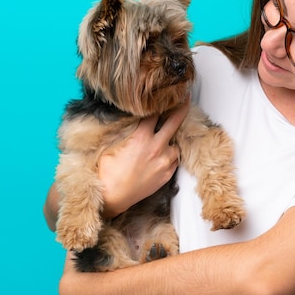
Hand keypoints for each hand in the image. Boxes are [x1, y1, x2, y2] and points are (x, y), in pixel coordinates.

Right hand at [98, 99, 189, 216]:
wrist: (112, 197)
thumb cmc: (108, 173)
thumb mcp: (112, 146)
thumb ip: (128, 133)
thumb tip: (134, 123)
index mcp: (141, 137)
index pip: (155, 114)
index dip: (160, 104)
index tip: (166, 97)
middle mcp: (156, 148)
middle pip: (174, 122)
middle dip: (181, 109)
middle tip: (186, 100)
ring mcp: (164, 162)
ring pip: (175, 146)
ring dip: (170, 143)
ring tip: (163, 143)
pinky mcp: (167, 175)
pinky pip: (174, 161)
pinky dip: (170, 157)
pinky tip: (162, 158)